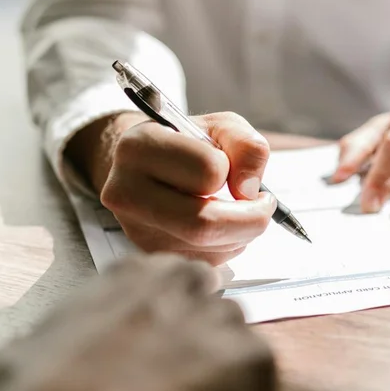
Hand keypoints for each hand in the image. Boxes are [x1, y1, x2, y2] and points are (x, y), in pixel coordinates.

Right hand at [0, 255, 277, 390]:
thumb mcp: (14, 358)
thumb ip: (41, 343)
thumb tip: (31, 358)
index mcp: (131, 275)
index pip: (162, 284)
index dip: (156, 322)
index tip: (147, 350)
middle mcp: (187, 285)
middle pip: (206, 307)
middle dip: (195, 339)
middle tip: (174, 383)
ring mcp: (227, 323)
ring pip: (234, 345)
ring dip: (219, 376)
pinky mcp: (260, 367)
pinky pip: (258, 390)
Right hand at [68, 111, 277, 264]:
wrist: (148, 164)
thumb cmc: (186, 144)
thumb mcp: (221, 127)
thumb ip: (247, 146)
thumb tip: (248, 190)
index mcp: (139, 148)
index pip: (208, 171)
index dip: (234, 171)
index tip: (237, 171)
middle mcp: (126, 191)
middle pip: (203, 225)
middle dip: (250, 220)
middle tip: (264, 207)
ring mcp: (134, 229)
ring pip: (207, 249)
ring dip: (240, 234)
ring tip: (236, 211)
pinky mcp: (148, 254)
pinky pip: (204, 263)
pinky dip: (226, 247)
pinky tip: (218, 226)